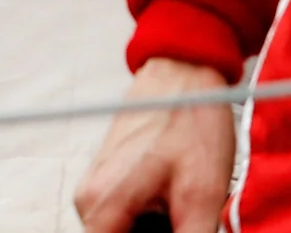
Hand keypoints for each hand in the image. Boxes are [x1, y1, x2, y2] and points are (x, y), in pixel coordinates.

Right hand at [75, 58, 236, 232]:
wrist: (183, 74)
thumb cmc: (189, 119)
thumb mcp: (201, 196)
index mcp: (102, 203)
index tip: (177, 229)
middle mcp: (89, 195)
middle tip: (186, 218)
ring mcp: (96, 185)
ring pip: (121, 231)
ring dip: (153, 230)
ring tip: (183, 208)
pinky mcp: (108, 177)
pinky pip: (124, 215)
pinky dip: (150, 217)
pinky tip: (175, 199)